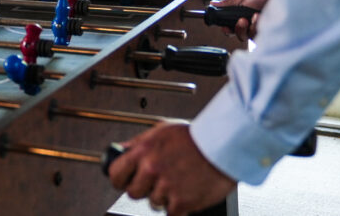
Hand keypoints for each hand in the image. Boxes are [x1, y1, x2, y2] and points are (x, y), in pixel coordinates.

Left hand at [108, 123, 234, 215]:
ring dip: (163, 197)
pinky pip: (170, 212)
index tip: (124, 181)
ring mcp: (165, 186)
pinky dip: (178, 206)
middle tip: (156, 183)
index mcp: (143, 151)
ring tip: (177, 183)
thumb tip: (122, 151)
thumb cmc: (195, 137)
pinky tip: (185, 192)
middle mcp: (151, 169)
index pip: (116, 173)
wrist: (223, 147)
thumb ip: (139, 143)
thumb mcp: (161, 131)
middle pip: (132, 193)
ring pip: (152, 203)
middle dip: (143, 190)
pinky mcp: (181, 202)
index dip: (120, 179)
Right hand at [212, 0, 269, 40]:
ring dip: (250, 27)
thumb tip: (213, 3)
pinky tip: (259, 17)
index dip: (226, 30)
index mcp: (240, 18)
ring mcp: (258, 30)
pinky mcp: (267, 33)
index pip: (230, 29)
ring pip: (249, 37)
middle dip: (238, 29)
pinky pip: (259, 35)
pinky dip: (258, 26)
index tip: (225, 27)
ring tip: (254, 16)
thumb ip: (228, 3)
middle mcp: (248, 26)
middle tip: (241, 20)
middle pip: (239, 35)